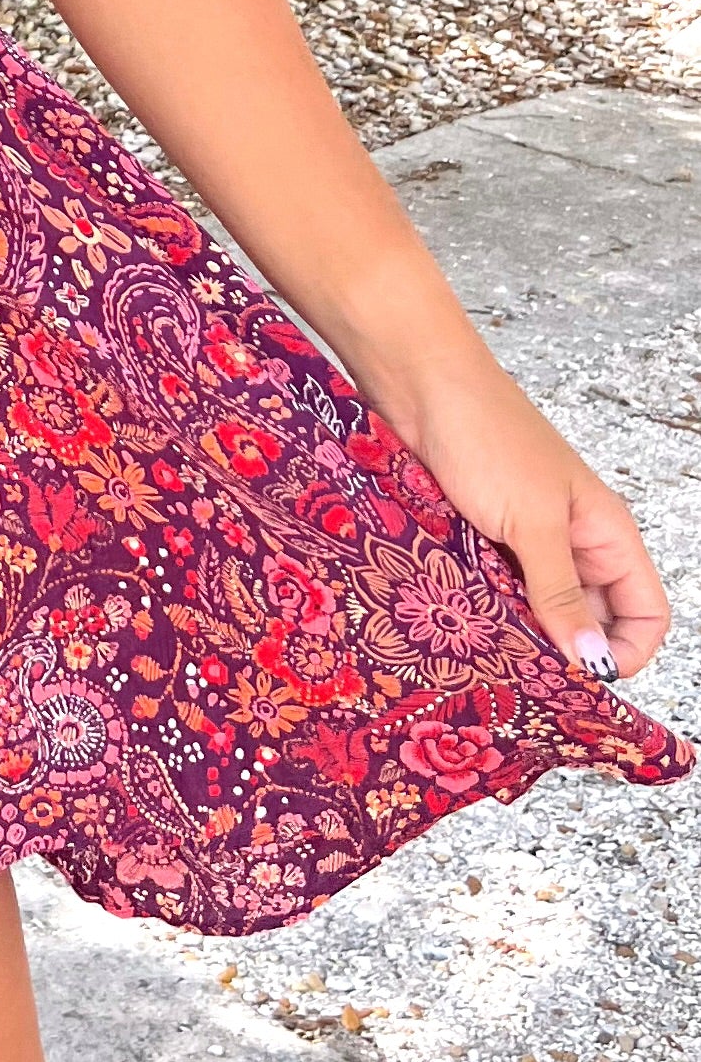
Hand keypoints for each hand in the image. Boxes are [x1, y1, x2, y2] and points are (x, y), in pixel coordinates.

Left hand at [394, 349, 669, 683]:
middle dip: (565, 652)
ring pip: (535, 611)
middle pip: (588, 620)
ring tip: (489, 655)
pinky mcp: (477, 539)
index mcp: (605, 533)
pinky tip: (460, 626)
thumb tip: (592, 663)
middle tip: (528, 679)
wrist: (417, 380)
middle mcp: (571, 543)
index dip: (625, 652)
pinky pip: (491, 592)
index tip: (583, 681)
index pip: (644, 613)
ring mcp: (522, 542)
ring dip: (517, 634)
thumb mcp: (531, 520)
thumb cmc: (486, 432)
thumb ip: (560, 591)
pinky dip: (482, 611)